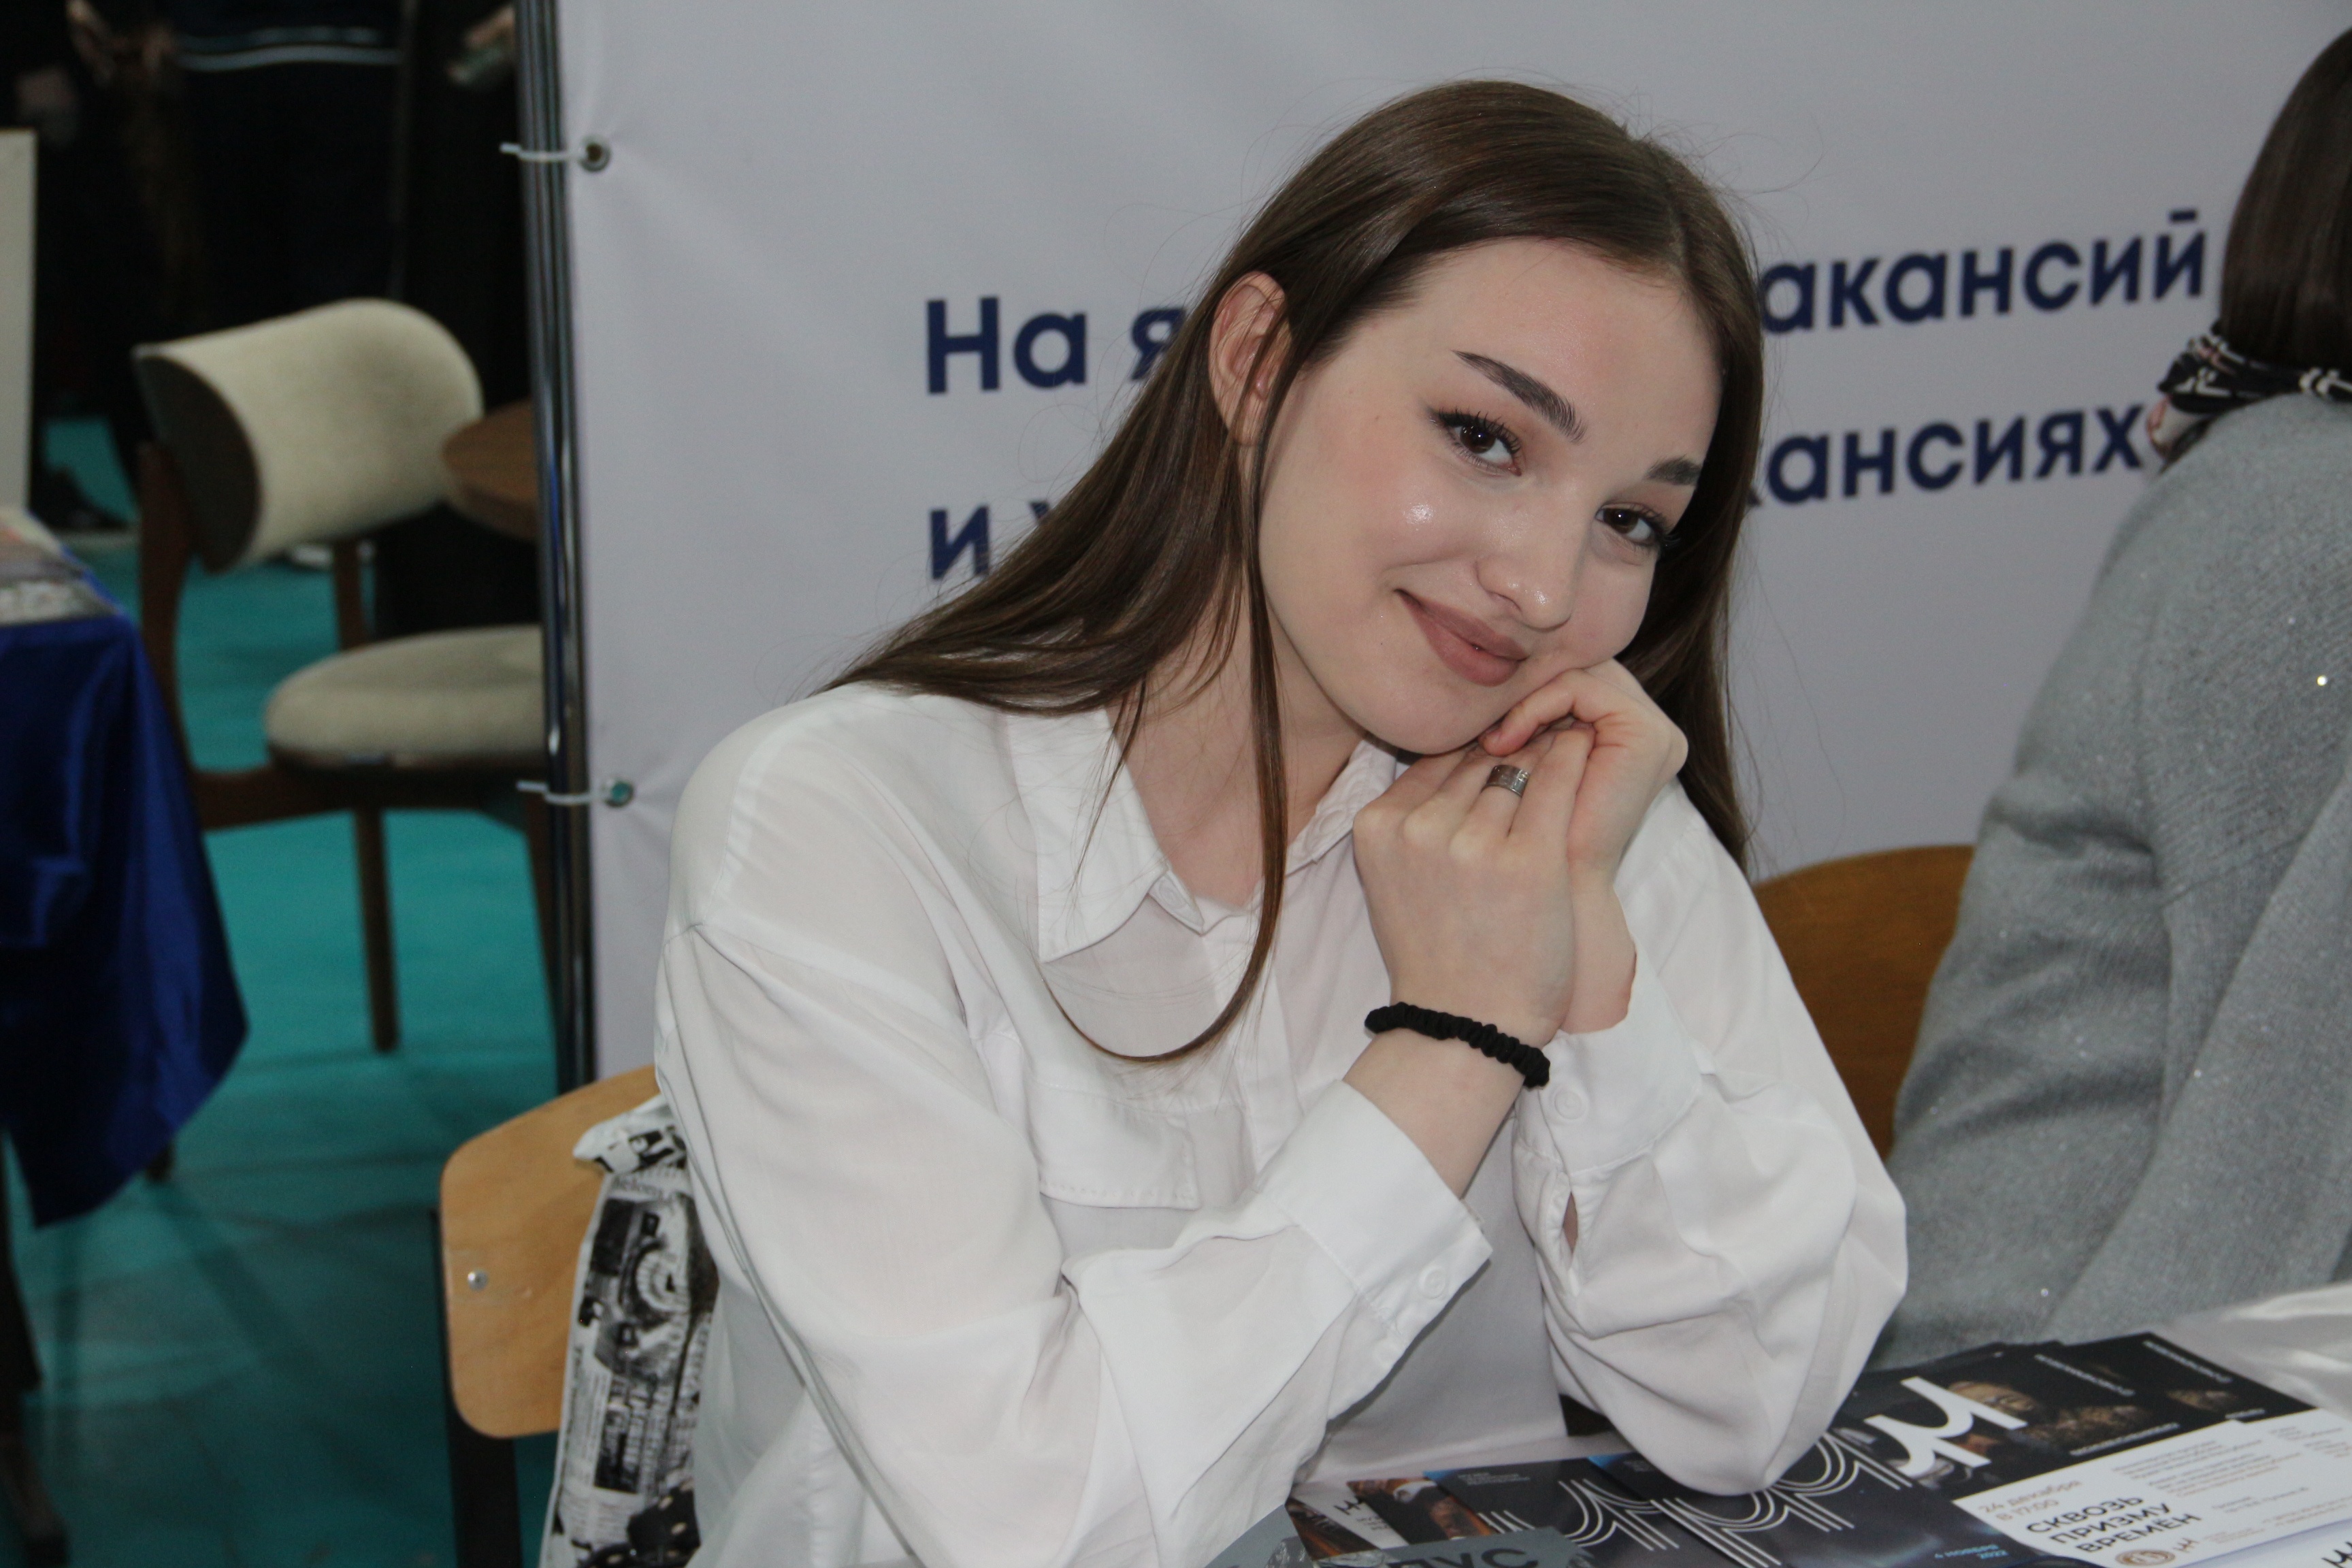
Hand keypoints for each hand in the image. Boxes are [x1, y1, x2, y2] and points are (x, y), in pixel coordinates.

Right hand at [1352, 728, 1593, 1046]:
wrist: (1468, 1022)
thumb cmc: (1438, 953)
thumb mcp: (1396, 877)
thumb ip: (1413, 818)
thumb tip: (1460, 752)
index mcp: (1377, 827)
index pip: (1433, 760)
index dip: (1472, 751)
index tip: (1501, 747)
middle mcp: (1419, 828)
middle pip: (1473, 761)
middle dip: (1507, 749)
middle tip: (1540, 731)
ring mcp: (1473, 843)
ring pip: (1513, 769)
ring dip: (1542, 751)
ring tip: (1568, 734)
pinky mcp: (1529, 859)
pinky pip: (1556, 785)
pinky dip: (1573, 760)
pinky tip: (1586, 745)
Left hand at [1482, 660, 1685, 891]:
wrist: (1557, 901)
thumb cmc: (1532, 848)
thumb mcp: (1523, 772)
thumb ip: (1518, 728)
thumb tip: (1473, 680)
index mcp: (1626, 733)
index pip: (1569, 683)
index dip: (1521, 694)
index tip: (1472, 725)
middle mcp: (1649, 727)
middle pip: (1575, 673)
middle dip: (1522, 693)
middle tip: (1476, 725)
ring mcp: (1656, 730)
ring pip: (1573, 675)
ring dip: (1521, 702)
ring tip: (1487, 741)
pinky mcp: (1648, 733)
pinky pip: (1577, 688)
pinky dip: (1532, 707)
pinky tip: (1501, 742)